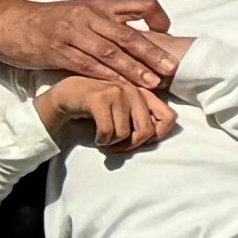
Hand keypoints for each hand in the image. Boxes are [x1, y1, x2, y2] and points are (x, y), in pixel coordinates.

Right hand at [0, 0, 186, 92]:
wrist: (9, 22)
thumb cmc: (50, 20)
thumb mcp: (82, 12)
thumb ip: (108, 21)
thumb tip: (138, 36)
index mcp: (100, 4)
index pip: (139, 5)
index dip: (158, 17)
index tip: (168, 33)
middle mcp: (90, 16)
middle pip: (128, 34)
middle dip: (152, 53)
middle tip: (172, 68)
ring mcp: (74, 33)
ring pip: (110, 52)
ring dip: (133, 69)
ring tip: (152, 82)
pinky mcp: (58, 51)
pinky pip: (87, 65)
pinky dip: (105, 77)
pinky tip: (118, 88)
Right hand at [36, 74, 176, 155]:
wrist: (67, 95)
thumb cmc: (100, 108)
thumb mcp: (125, 112)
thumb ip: (142, 120)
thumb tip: (156, 138)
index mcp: (145, 94)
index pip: (170, 118)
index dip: (159, 136)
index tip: (140, 142)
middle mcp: (134, 90)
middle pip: (147, 131)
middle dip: (131, 146)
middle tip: (117, 147)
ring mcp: (117, 92)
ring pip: (125, 134)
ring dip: (112, 143)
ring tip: (105, 138)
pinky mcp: (99, 98)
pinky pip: (107, 132)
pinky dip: (101, 141)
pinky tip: (96, 137)